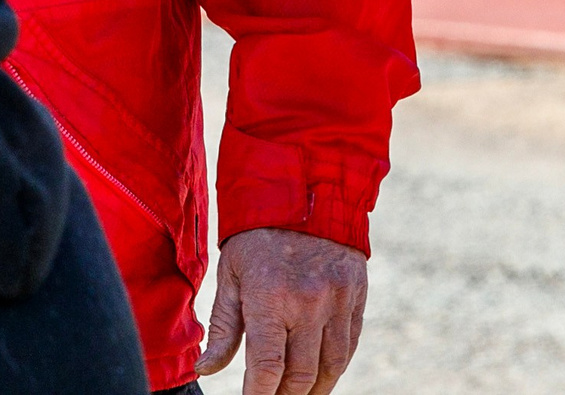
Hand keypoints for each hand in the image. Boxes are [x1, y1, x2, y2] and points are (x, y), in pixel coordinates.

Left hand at [196, 229, 367, 394]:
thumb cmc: (256, 235)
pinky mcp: (357, 294)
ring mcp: (338, 299)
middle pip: (301, 375)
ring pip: (331, 366)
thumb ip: (222, 327)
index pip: (267, 367)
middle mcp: (308, 302)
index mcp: (270, 296)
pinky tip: (321, 375)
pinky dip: (336, 366)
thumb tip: (206, 369)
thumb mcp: (231, 275)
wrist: (303, 189)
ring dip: (315, 390)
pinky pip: (350, 345)